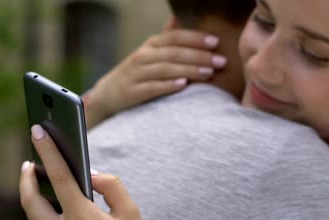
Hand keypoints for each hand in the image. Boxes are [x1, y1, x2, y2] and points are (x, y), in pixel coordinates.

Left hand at [20, 124, 152, 219]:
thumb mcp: (131, 214)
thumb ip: (112, 187)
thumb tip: (92, 174)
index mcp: (82, 219)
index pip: (59, 176)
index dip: (48, 150)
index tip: (38, 131)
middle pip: (30, 200)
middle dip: (25, 178)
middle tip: (29, 163)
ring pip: (32, 218)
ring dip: (32, 197)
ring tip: (37, 182)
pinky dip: (43, 217)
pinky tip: (52, 209)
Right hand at [83, 28, 227, 127]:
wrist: (108, 93)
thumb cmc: (138, 72)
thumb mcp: (150, 52)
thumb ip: (167, 38)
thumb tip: (180, 17)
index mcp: (151, 45)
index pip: (175, 37)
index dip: (195, 38)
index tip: (216, 42)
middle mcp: (143, 56)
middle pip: (173, 53)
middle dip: (199, 56)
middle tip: (220, 61)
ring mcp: (136, 74)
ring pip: (165, 69)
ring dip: (188, 70)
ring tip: (209, 73)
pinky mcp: (132, 92)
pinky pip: (151, 88)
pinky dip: (167, 86)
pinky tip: (183, 86)